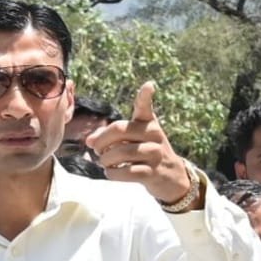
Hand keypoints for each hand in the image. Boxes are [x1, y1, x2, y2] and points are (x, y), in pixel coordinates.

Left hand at [86, 82, 198, 204]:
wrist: (171, 175)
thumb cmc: (146, 153)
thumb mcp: (133, 140)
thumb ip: (110, 137)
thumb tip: (89, 141)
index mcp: (148, 123)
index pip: (145, 107)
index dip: (145, 96)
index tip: (149, 85)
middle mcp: (153, 135)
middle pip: (120, 131)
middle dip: (101, 141)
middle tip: (97, 150)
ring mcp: (155, 154)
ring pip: (122, 153)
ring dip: (106, 160)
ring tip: (104, 163)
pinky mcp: (153, 173)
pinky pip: (127, 172)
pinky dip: (113, 174)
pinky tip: (111, 173)